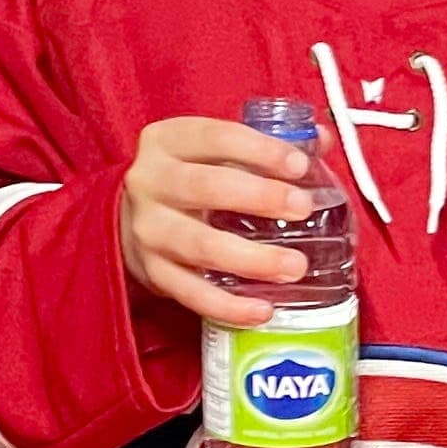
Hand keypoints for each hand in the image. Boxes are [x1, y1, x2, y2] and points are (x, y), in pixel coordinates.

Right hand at [121, 115, 318, 329]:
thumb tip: (320, 140)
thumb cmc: (185, 177)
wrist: (126, 216)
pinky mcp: (151, 272)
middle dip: (259, 197)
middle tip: (302, 208)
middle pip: (205, 187)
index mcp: (167, 141)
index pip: (215, 137)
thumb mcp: (211, 150)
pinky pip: (191, 294)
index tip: (299, 164)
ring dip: (252, 259)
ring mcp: (148, 230)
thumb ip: (264, 144)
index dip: (259, 149)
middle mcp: (150, 182)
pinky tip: (263, 310)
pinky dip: (228, 306)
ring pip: (200, 246)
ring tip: (295, 266)